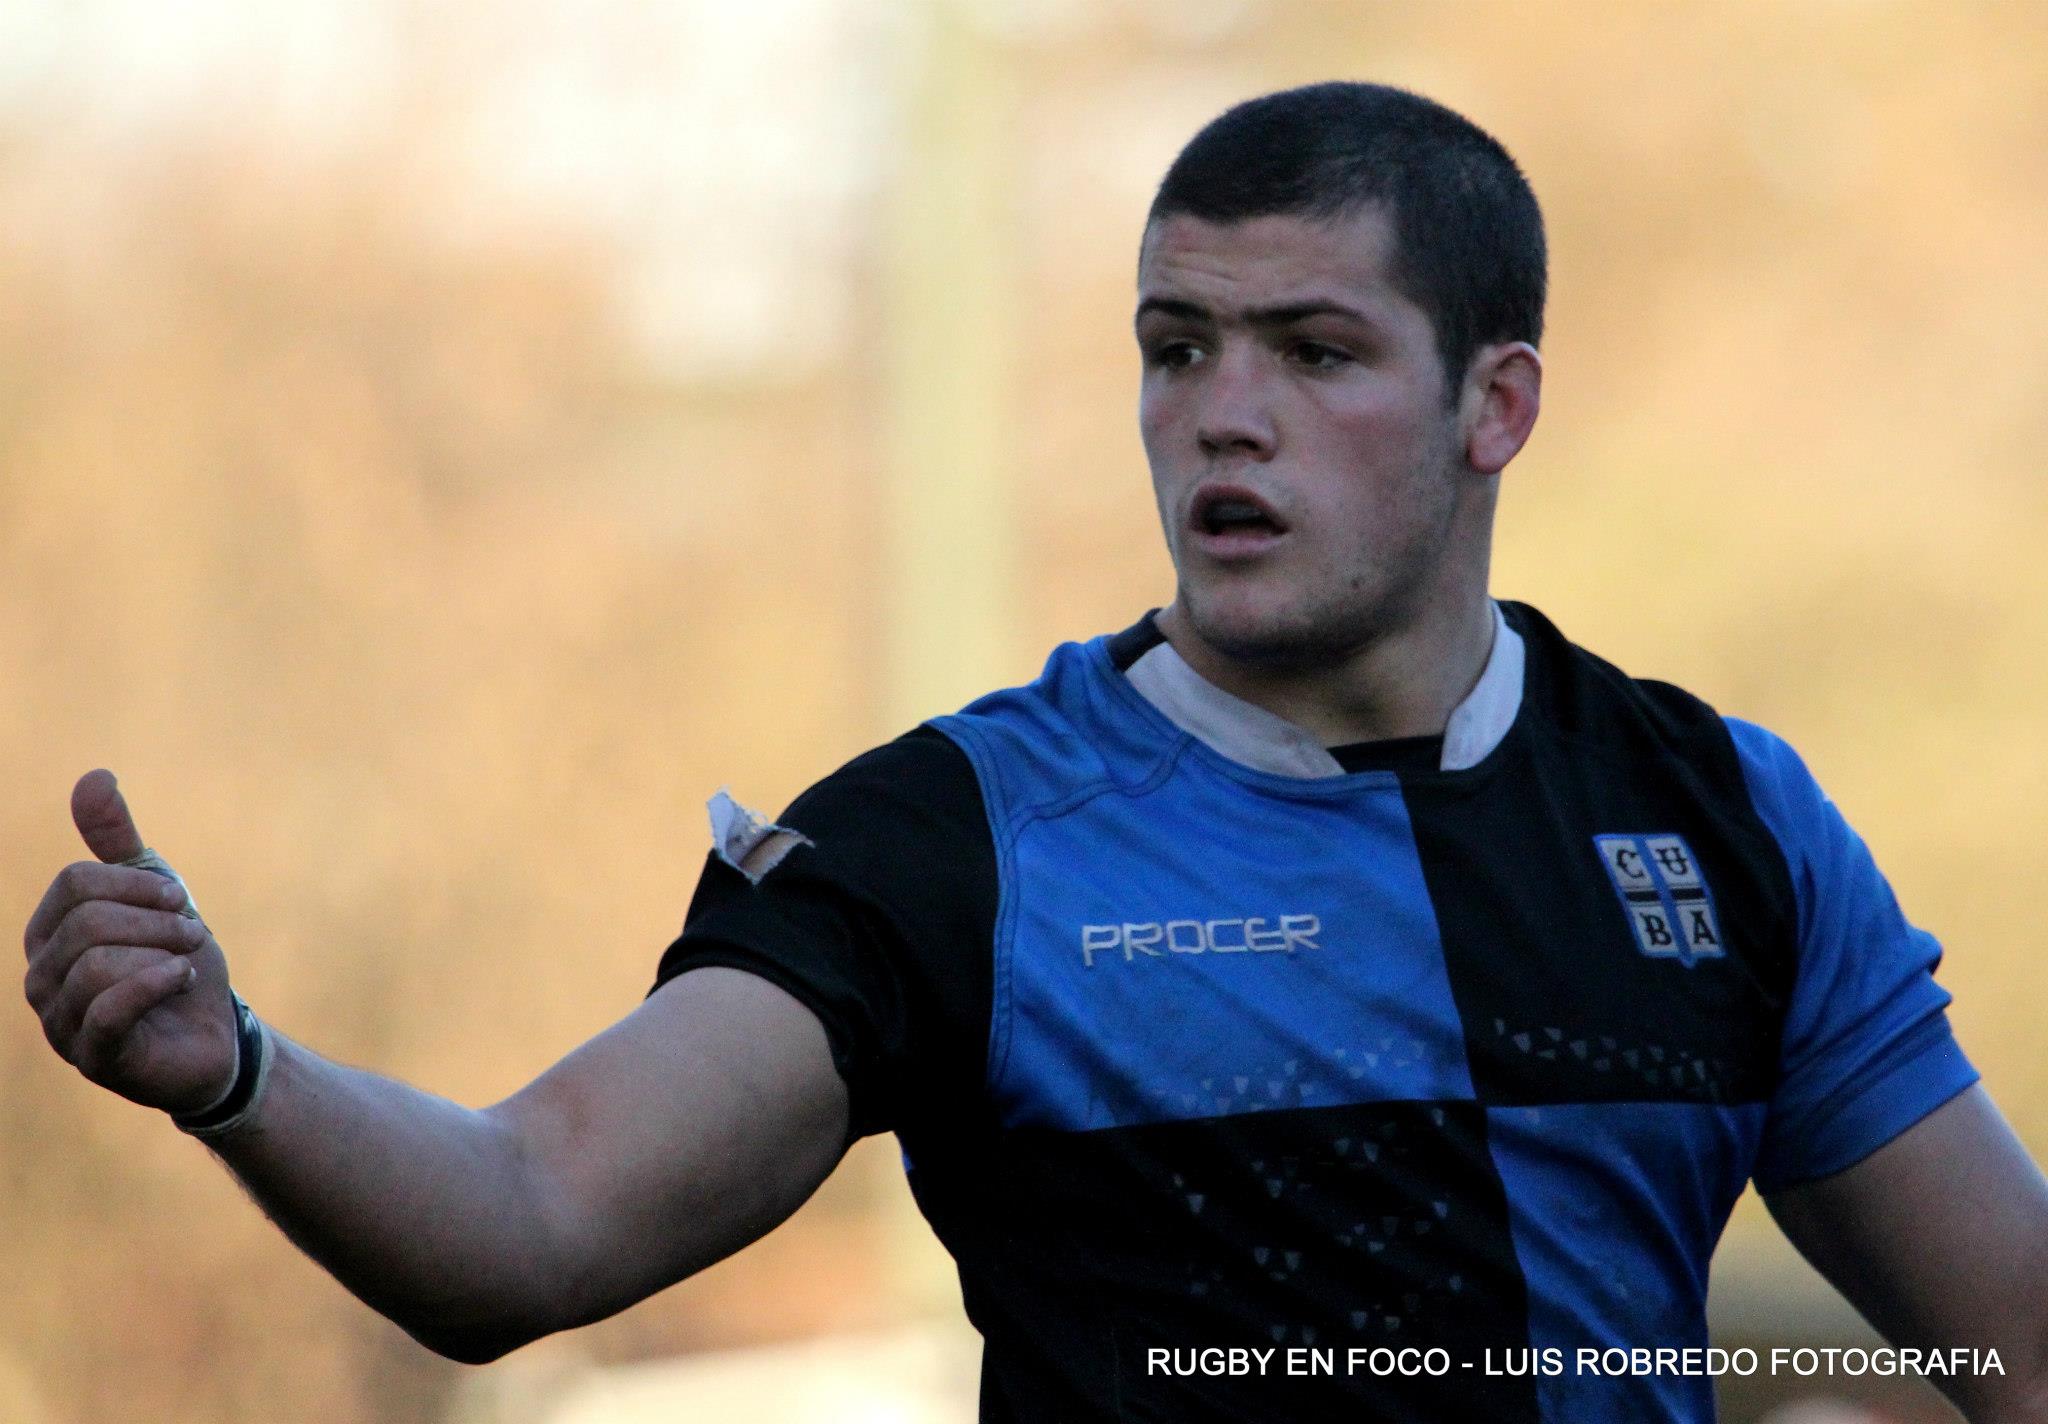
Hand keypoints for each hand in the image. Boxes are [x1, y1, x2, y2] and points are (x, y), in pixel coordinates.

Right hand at [22, 770, 236, 1112]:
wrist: (214, 1034)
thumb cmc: (175, 961)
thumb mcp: (154, 894)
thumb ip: (119, 842)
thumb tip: (94, 776)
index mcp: (48, 934)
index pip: (75, 883)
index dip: (137, 884)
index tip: (176, 900)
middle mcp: (40, 977)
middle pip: (88, 922)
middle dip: (157, 922)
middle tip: (191, 935)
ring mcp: (59, 1022)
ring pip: (98, 964)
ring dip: (163, 955)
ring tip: (184, 965)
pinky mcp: (92, 1057)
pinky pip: (110, 1008)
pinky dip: (157, 984)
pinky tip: (180, 981)